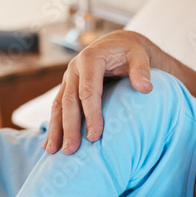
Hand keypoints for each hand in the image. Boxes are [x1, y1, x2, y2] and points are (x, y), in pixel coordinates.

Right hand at [46, 30, 154, 154]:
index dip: (91, 115)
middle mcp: (75, 68)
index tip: (95, 137)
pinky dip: (54, 125)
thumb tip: (145, 89)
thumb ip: (141, 70)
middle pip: (69, 101)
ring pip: (59, 105)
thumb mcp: (140, 56)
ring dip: (56, 129)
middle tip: (70, 150)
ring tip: (53, 152)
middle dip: (69, 127)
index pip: (89, 92)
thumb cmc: (131, 52)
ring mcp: (69, 78)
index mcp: (91, 59)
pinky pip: (58, 107)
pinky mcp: (67, 87)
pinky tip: (50, 144)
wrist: (119, 44)